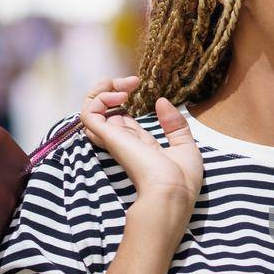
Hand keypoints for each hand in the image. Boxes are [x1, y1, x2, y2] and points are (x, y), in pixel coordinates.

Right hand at [77, 75, 202, 214]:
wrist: (173, 192)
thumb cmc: (181, 178)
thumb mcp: (185, 145)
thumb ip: (174, 124)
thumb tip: (162, 101)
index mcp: (139, 147)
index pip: (123, 122)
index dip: (126, 102)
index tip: (137, 85)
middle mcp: (123, 142)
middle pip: (104, 113)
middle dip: (112, 90)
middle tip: (131, 82)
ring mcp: (114, 139)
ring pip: (90, 110)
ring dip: (102, 90)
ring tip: (123, 84)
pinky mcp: (109, 137)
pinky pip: (89, 112)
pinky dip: (99, 97)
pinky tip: (119, 94)